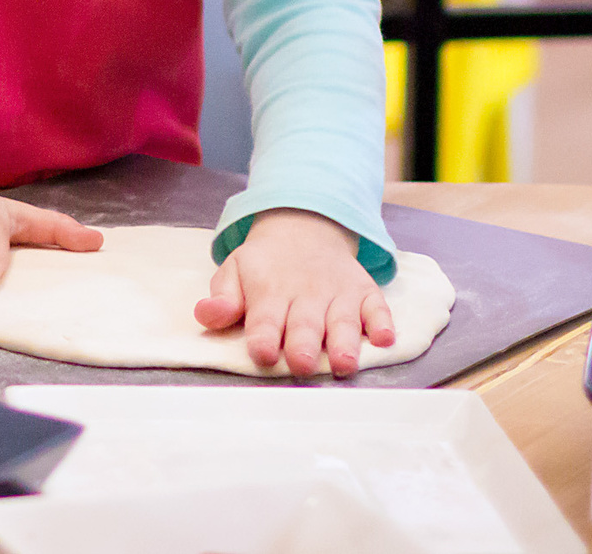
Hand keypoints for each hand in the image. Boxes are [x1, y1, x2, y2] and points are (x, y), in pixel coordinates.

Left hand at [193, 208, 392, 377]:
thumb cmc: (264, 264)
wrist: (304, 227)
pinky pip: (377, 306)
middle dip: (304, 345)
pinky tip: (385, 338)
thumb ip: (222, 299)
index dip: (264, 337)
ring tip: (344, 363)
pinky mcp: (365, 291)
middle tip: (302, 364)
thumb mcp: (234, 271)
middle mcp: (306, 294)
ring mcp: (339, 293)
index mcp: (269, 292)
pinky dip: (382, 322)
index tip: (263, 353)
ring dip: (345, 342)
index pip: (265, 319)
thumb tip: (206, 315)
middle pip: (306, 324)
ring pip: (344, 321)